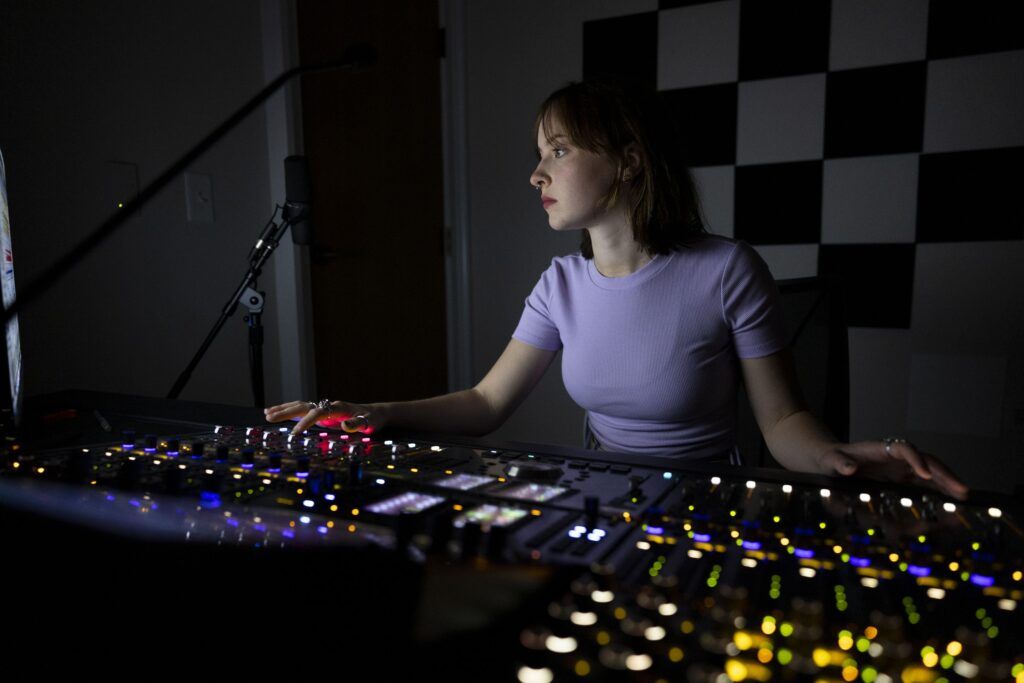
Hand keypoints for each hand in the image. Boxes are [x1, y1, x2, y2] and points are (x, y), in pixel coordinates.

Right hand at [263, 400, 386, 434]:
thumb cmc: (372, 419)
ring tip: (267, 414)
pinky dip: (289, 410)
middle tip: (269, 417)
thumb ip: (357, 424)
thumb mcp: (369, 423)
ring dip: (284, 409)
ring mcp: (324, 408)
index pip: (318, 413)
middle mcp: (328, 406)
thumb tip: (344, 424)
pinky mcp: (322, 412)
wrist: (375, 413)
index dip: (306, 422)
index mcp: (338, 408)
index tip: (295, 432)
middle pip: (304, 406)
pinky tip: (277, 412)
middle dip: (286, 411)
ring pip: (300, 406)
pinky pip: (303, 410)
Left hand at [817, 439, 968, 500]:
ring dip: (947, 483)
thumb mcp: (830, 460)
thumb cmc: (830, 459)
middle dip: (944, 474)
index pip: (904, 449)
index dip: (916, 460)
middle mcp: (894, 456)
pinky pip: (924, 482)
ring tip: (964, 497)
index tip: (926, 475)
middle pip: (926, 459)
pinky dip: (938, 490)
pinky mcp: (901, 477)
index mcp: (879, 449)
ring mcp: (900, 467)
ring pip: (930, 471)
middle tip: (961, 490)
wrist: (829, 460)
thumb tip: (849, 468)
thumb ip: (839, 463)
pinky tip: (951, 501)